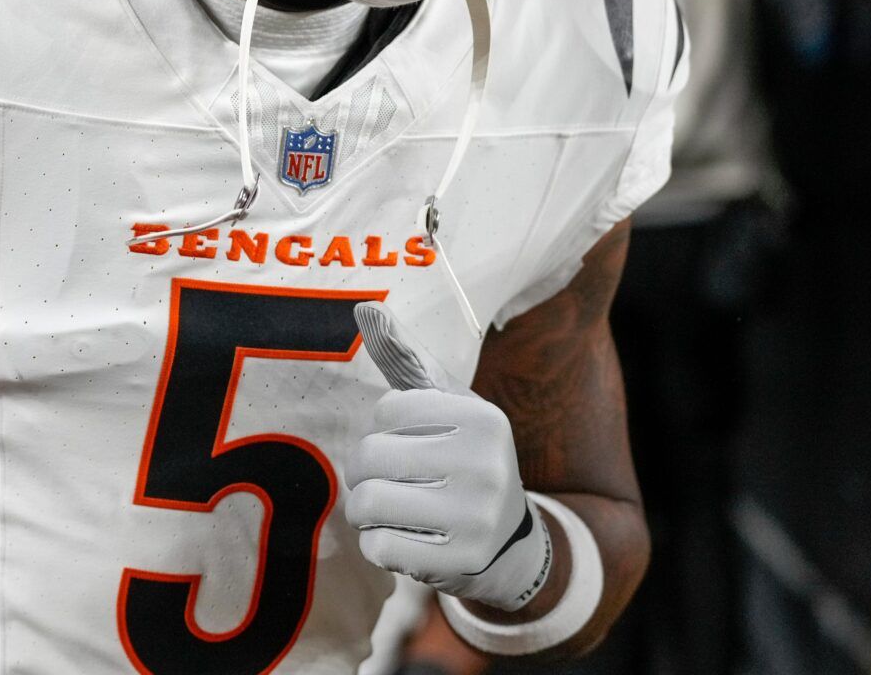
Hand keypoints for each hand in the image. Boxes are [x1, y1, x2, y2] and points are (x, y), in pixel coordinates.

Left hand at [344, 303, 550, 611]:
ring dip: (365, 510)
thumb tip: (364, 306)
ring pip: (367, 503)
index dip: (386, 429)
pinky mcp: (458, 563)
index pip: (387, 410)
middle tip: (390, 481)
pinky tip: (405, 538)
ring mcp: (475, 518)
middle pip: (370, 457)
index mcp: (481, 418)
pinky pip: (378, 547)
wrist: (505, 542)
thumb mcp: (446, 405)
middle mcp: (485, 465)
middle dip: (365, 471)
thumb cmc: (461, 458)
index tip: (411, 441)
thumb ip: (404, 358)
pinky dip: (378, 545)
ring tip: (389, 509)